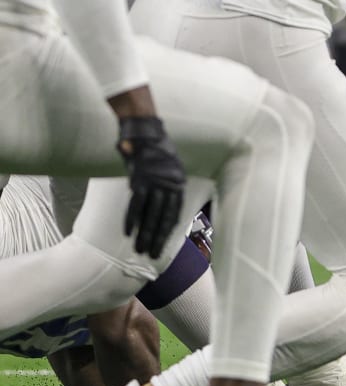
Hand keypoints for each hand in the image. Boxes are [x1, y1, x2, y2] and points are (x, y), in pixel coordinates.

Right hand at [115, 115, 186, 259]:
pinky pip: (136, 203)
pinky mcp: (141, 179)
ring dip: (144, 234)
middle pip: (164, 217)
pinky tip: (128, 233)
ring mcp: (156, 182)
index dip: (169, 232)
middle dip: (158, 238)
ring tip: (139, 250)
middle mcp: (170, 185)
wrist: (144, 129)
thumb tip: (156, 203)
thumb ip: (161, 186)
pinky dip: (131, 219)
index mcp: (178, 184)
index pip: (175, 213)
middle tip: (152, 256)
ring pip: (151, 214)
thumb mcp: (164, 168)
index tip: (163, 247)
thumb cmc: (153, 150)